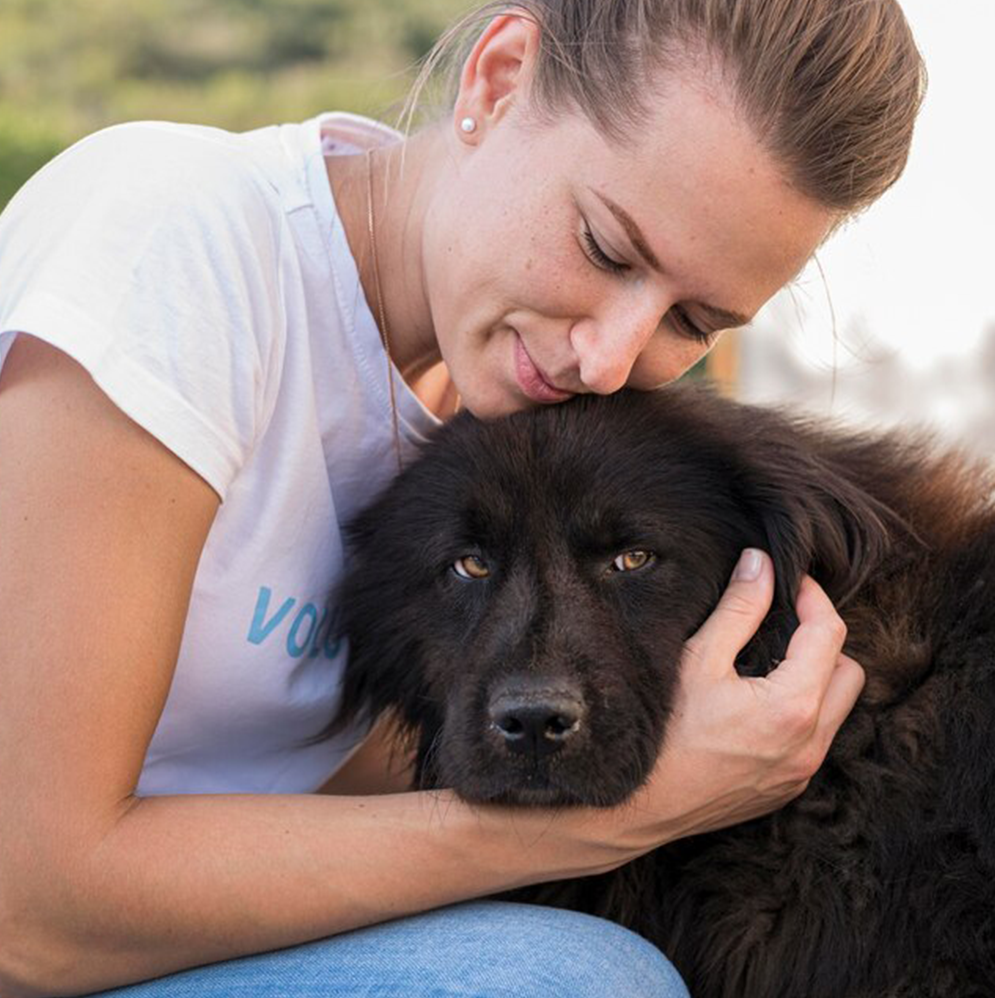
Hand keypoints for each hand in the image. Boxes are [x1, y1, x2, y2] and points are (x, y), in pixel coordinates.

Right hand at [576, 549, 863, 865]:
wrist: (639, 806)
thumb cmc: (663, 731)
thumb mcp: (699, 659)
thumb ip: (739, 607)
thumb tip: (762, 563)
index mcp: (794, 706)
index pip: (830, 634)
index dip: (813, 597)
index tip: (788, 581)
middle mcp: (810, 744)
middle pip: (849, 672)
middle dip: (823, 640)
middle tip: (781, 622)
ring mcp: (800, 772)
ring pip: (837, 709)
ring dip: (815, 678)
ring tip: (769, 661)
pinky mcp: (786, 789)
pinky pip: (815, 740)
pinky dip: (801, 712)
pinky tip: (758, 703)